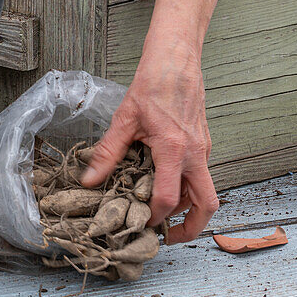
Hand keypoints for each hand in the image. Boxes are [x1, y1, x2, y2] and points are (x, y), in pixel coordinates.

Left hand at [80, 34, 218, 243]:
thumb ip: (108, 152)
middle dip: (192, 227)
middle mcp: (195, 153)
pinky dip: (188, 186)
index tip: (142, 223)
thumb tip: (90, 179)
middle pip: (206, 204)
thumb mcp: (124, 119)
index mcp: (174, 149)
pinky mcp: (203, 142)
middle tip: (169, 237)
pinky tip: (165, 182)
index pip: (169, 198)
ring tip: (164, 214)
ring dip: (189, 207)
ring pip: (206, 190)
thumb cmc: (152, 83)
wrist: (176, 58)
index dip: (155, 217)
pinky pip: (201, 173)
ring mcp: (203, 148)